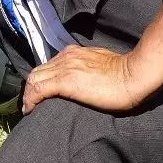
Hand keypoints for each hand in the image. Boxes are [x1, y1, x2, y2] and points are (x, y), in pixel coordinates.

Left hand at [22, 45, 142, 113]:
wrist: (134, 75)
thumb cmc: (125, 74)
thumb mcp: (101, 65)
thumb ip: (88, 68)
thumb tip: (84, 78)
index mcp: (73, 53)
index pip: (48, 65)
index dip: (40, 79)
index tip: (38, 93)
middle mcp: (66, 57)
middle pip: (38, 71)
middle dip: (30, 87)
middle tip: (30, 103)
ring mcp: (65, 68)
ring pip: (34, 78)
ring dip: (28, 94)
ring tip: (29, 108)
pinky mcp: (65, 81)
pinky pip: (39, 89)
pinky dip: (31, 100)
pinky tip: (30, 110)